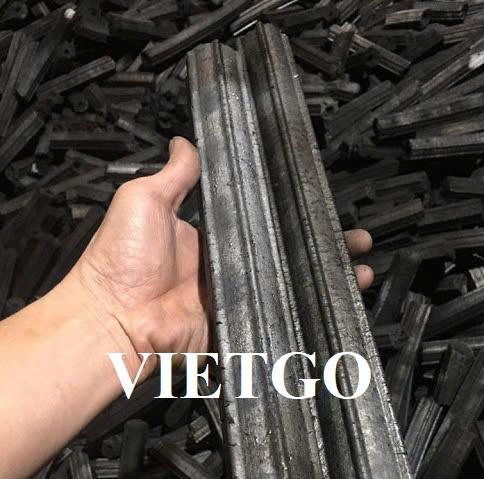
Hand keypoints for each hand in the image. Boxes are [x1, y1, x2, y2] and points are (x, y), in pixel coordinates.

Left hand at [62, 137, 373, 378]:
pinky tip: (336, 300)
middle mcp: (228, 264)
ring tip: (359, 267)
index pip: (262, 216)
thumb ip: (173, 173)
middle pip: (285, 251)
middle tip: (355, 237)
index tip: (319, 201)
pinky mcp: (238, 323)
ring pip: (290, 284)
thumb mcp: (144, 199)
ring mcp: (236, 295)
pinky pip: (277, 315)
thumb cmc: (120, 260)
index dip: (292, 210)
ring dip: (326, 276)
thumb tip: (183, 141)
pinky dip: (307, 310)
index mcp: (210, 234)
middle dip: (322, 245)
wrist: (115, 317)